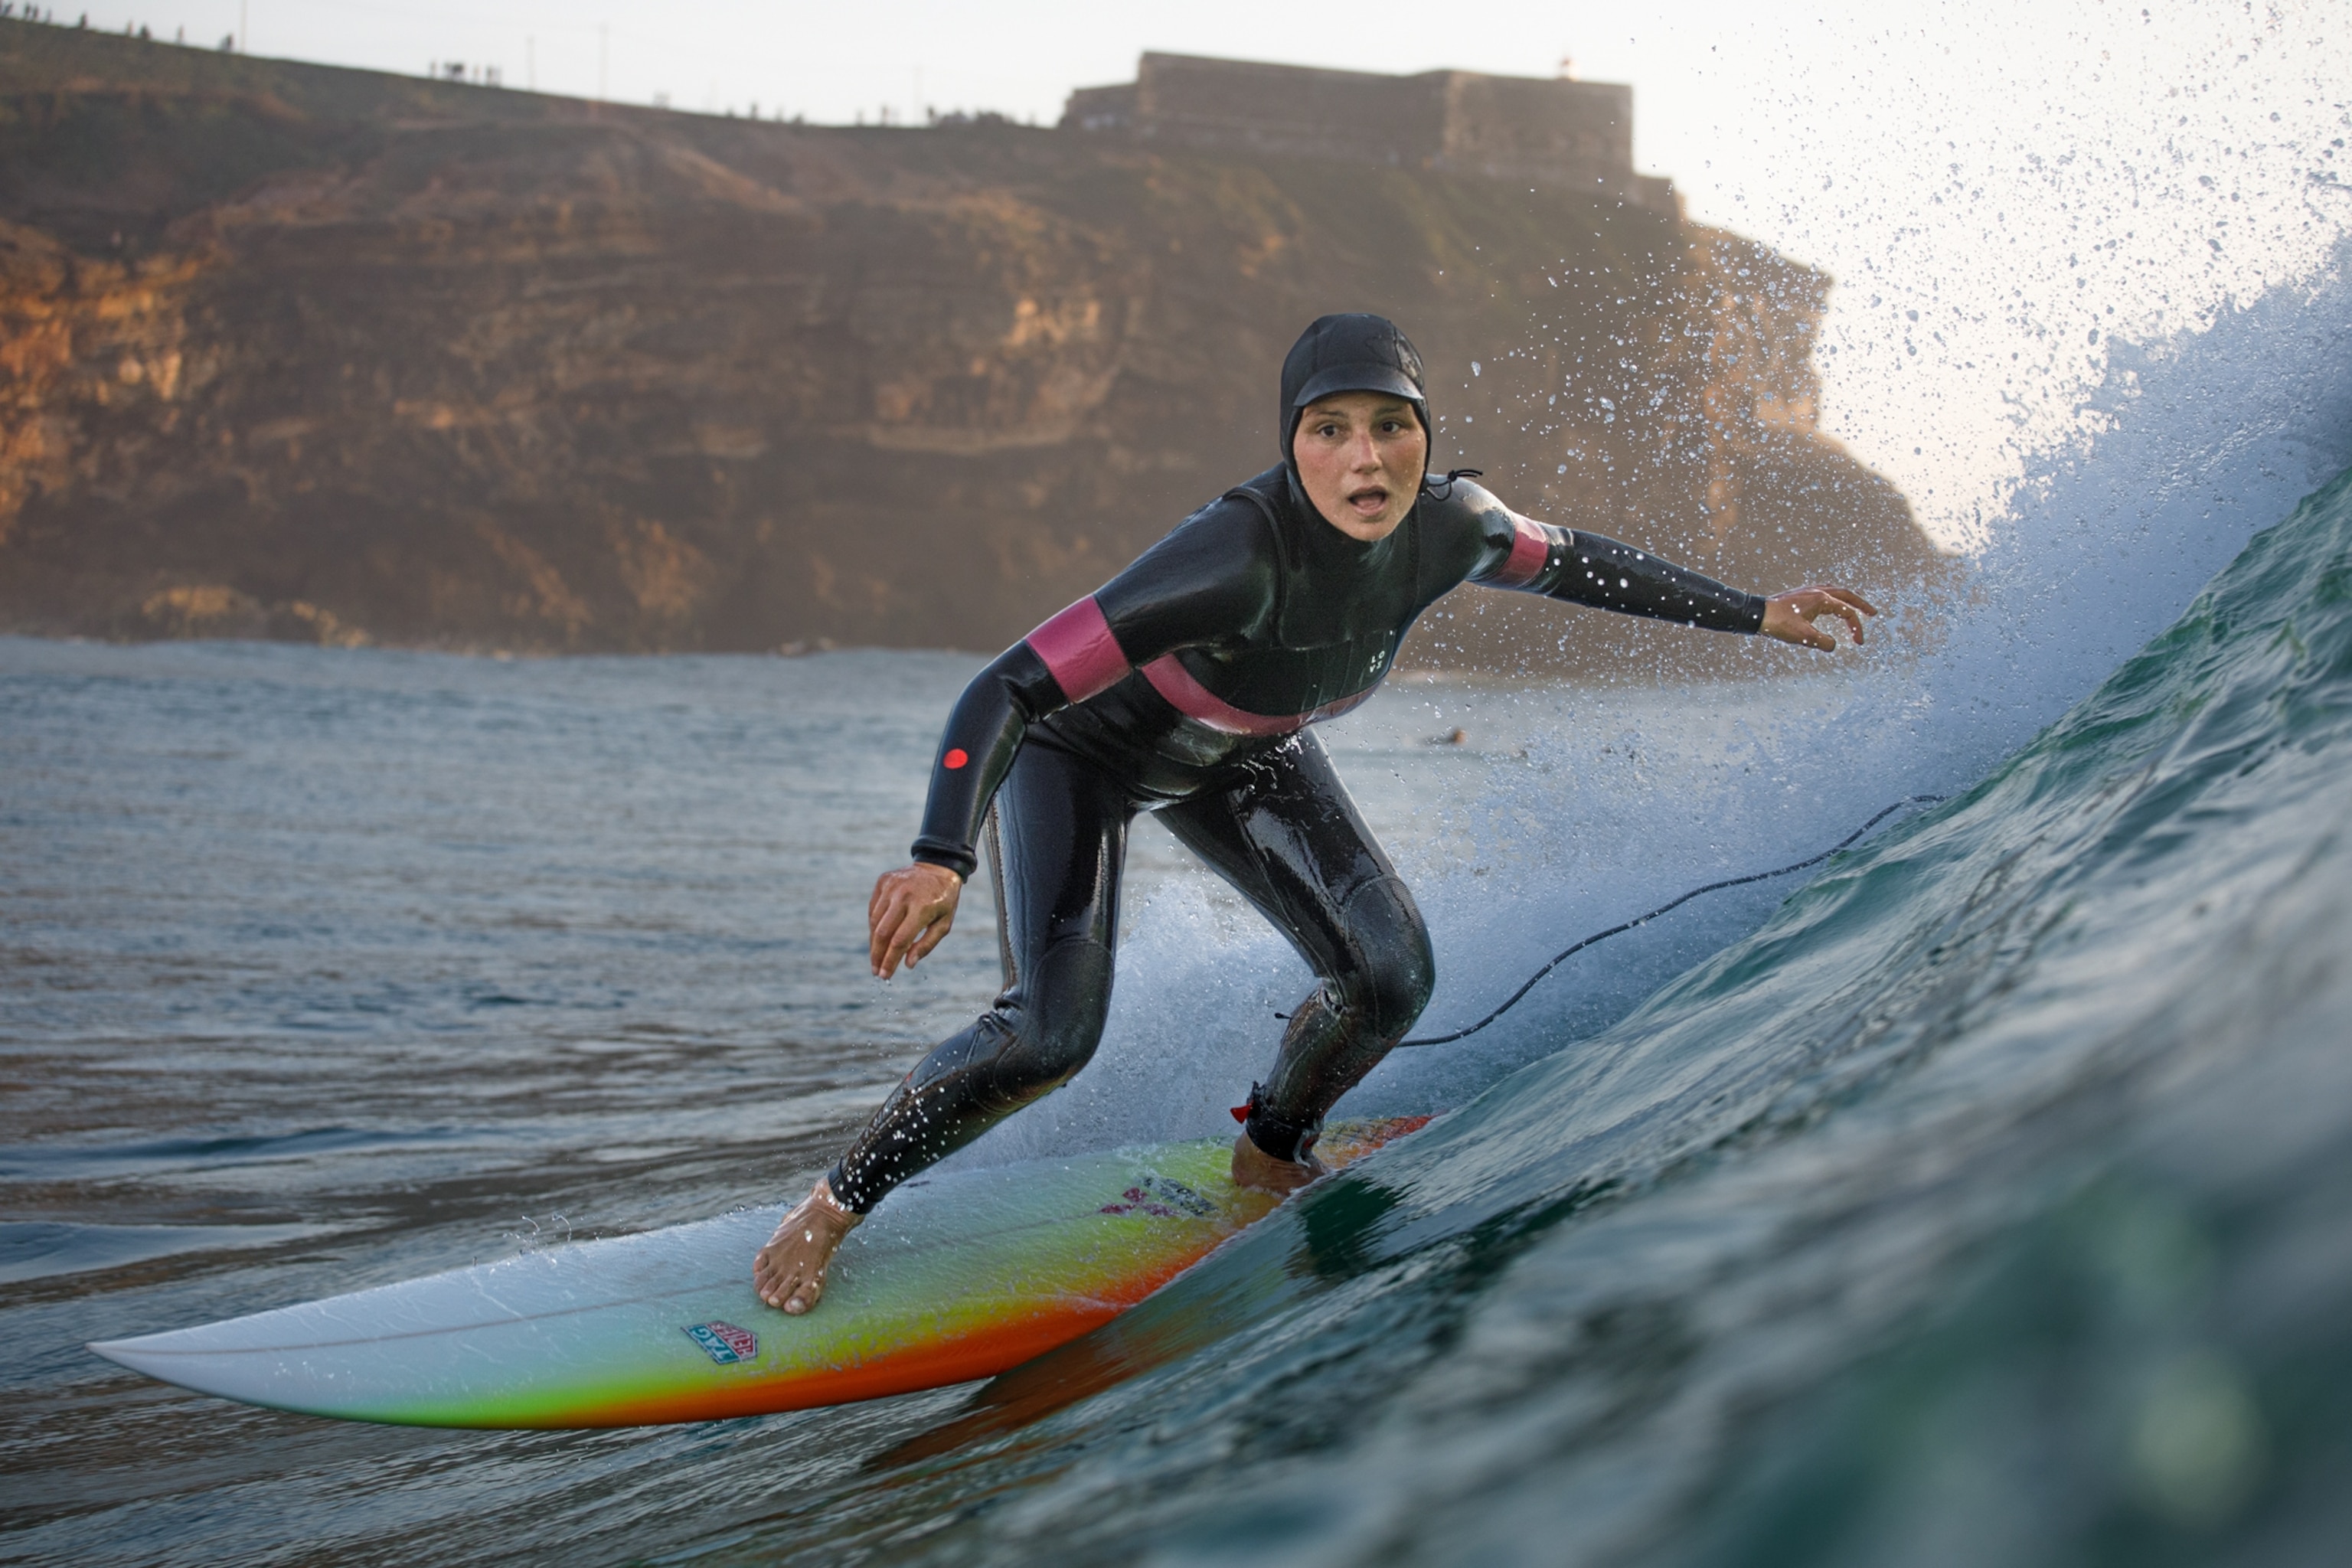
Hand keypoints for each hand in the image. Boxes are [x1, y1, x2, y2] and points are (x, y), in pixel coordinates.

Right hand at [868, 862, 962, 977]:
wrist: (938, 866)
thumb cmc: (943, 900)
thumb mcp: (944, 924)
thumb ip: (926, 945)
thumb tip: (908, 964)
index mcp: (922, 907)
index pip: (900, 940)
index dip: (890, 961)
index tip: (885, 976)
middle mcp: (903, 895)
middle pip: (883, 932)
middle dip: (877, 955)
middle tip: (876, 971)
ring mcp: (891, 886)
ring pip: (875, 921)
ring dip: (873, 943)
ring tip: (876, 958)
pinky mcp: (883, 881)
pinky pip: (874, 909)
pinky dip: (874, 925)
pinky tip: (878, 938)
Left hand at [1760, 585, 1879, 649]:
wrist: (1757, 615)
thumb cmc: (1779, 624)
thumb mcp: (1803, 637)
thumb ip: (1823, 642)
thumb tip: (1834, 645)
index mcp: (1822, 599)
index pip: (1847, 613)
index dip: (1856, 628)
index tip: (1859, 643)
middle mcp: (1817, 591)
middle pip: (1846, 595)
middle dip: (1861, 605)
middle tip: (1873, 613)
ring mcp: (1808, 591)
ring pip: (1834, 591)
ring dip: (1847, 598)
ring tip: (1855, 604)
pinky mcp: (1800, 595)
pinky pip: (1823, 592)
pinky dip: (1833, 597)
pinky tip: (1830, 603)